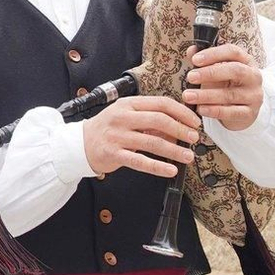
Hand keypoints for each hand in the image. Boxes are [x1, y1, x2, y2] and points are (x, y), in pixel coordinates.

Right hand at [81, 96, 199, 178]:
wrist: (80, 143)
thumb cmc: (107, 129)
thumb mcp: (127, 117)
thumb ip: (150, 120)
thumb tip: (179, 128)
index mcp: (128, 104)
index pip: (161, 103)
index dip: (181, 113)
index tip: (194, 122)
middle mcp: (122, 117)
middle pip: (159, 120)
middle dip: (181, 130)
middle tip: (193, 138)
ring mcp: (117, 136)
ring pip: (152, 142)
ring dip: (175, 150)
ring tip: (188, 156)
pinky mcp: (114, 154)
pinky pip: (140, 161)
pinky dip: (158, 166)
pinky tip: (170, 170)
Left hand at [183, 43, 263, 130]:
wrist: (243, 109)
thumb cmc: (227, 84)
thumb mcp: (217, 70)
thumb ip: (204, 60)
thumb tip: (191, 51)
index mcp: (245, 61)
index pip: (233, 52)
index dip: (213, 54)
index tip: (194, 60)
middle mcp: (253, 76)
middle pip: (235, 70)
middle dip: (210, 73)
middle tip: (190, 77)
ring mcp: (254, 95)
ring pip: (231, 94)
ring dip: (206, 95)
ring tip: (188, 96)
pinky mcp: (250, 113)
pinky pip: (232, 112)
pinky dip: (214, 111)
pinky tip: (200, 109)